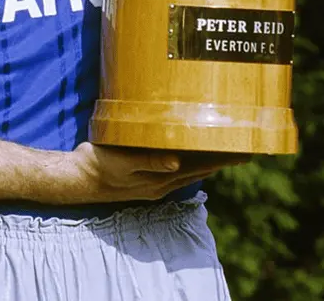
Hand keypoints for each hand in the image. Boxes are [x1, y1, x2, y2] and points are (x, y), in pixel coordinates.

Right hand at [45, 143, 241, 204]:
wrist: (77, 178)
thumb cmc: (98, 165)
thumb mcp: (121, 161)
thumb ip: (148, 162)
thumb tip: (176, 163)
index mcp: (160, 179)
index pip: (201, 167)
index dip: (223, 158)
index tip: (245, 150)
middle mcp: (163, 181)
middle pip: (202, 168)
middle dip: (223, 157)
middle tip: (246, 142)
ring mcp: (156, 180)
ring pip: (191, 167)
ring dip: (210, 157)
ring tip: (228, 145)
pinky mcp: (147, 174)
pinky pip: (177, 165)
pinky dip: (191, 156)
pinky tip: (193, 148)